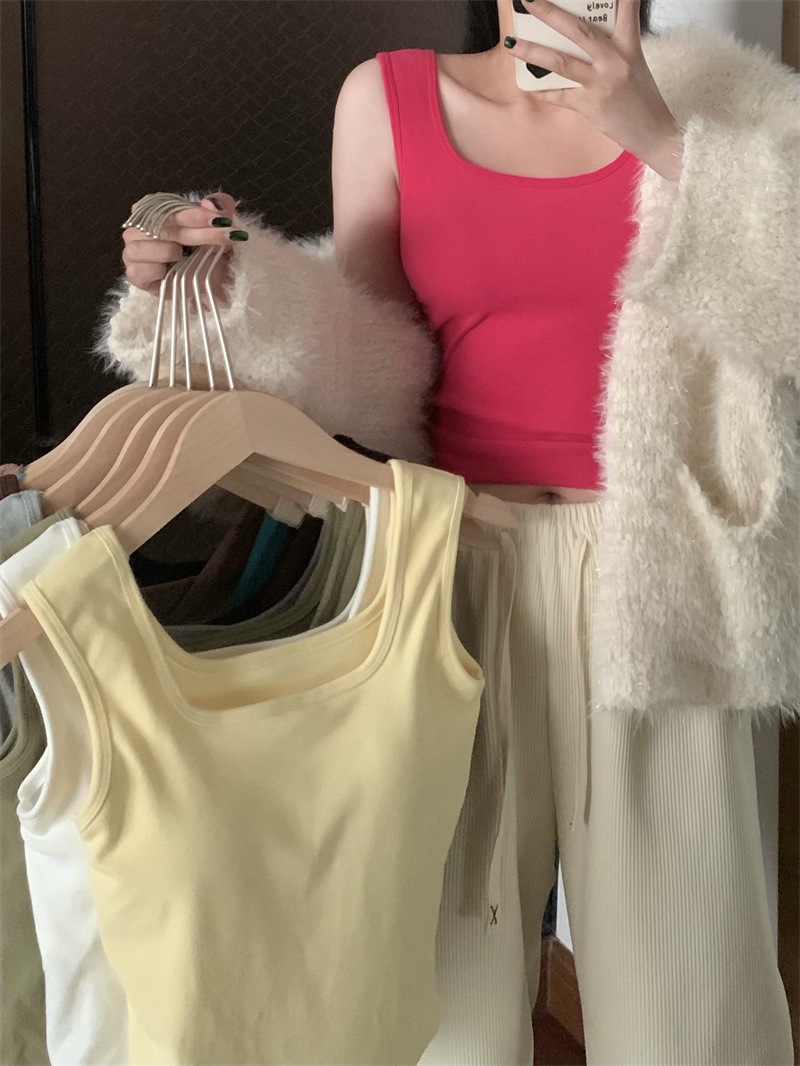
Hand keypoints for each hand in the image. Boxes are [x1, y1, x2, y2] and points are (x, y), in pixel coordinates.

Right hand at [122, 191, 245, 305]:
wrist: (209, 283)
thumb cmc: (208, 251)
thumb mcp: (219, 224)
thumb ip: (219, 204)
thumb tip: (210, 203)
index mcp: (155, 207)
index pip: (169, 206)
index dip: (194, 214)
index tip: (218, 220)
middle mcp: (139, 226)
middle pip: (161, 227)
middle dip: (197, 234)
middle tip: (224, 238)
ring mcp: (132, 250)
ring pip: (141, 247)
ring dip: (169, 252)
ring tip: (184, 257)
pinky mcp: (135, 274)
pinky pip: (138, 270)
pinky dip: (156, 271)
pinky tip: (168, 272)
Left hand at [504, 0, 682, 177]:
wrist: (653, 134)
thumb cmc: (642, 98)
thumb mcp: (634, 63)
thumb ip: (614, 46)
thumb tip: (586, 35)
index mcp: (628, 46)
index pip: (627, 9)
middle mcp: (614, 61)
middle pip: (579, 31)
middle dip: (551, 14)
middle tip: (529, 0)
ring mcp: (600, 84)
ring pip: (561, 63)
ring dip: (533, 52)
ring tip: (512, 43)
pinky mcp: (589, 106)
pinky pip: (559, 96)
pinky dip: (542, 91)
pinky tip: (526, 85)